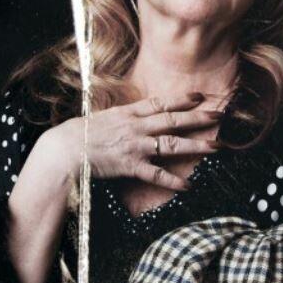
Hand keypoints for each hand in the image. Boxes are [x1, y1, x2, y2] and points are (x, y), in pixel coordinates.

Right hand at [42, 92, 222, 190]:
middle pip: (173, 120)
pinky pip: (157, 175)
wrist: (62, 151)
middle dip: (199, 117)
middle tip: (220, 115)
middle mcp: (136, 127)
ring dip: (197, 145)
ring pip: (173, 144)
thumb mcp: (102, 118)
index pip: (160, 103)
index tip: (199, 96)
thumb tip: (134, 114)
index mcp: (128, 113)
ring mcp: (136, 146)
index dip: (181, 99)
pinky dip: (173, 181)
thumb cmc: (77, 135)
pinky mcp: (131, 166)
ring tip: (217, 146)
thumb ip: (122, 117)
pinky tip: (188, 185)